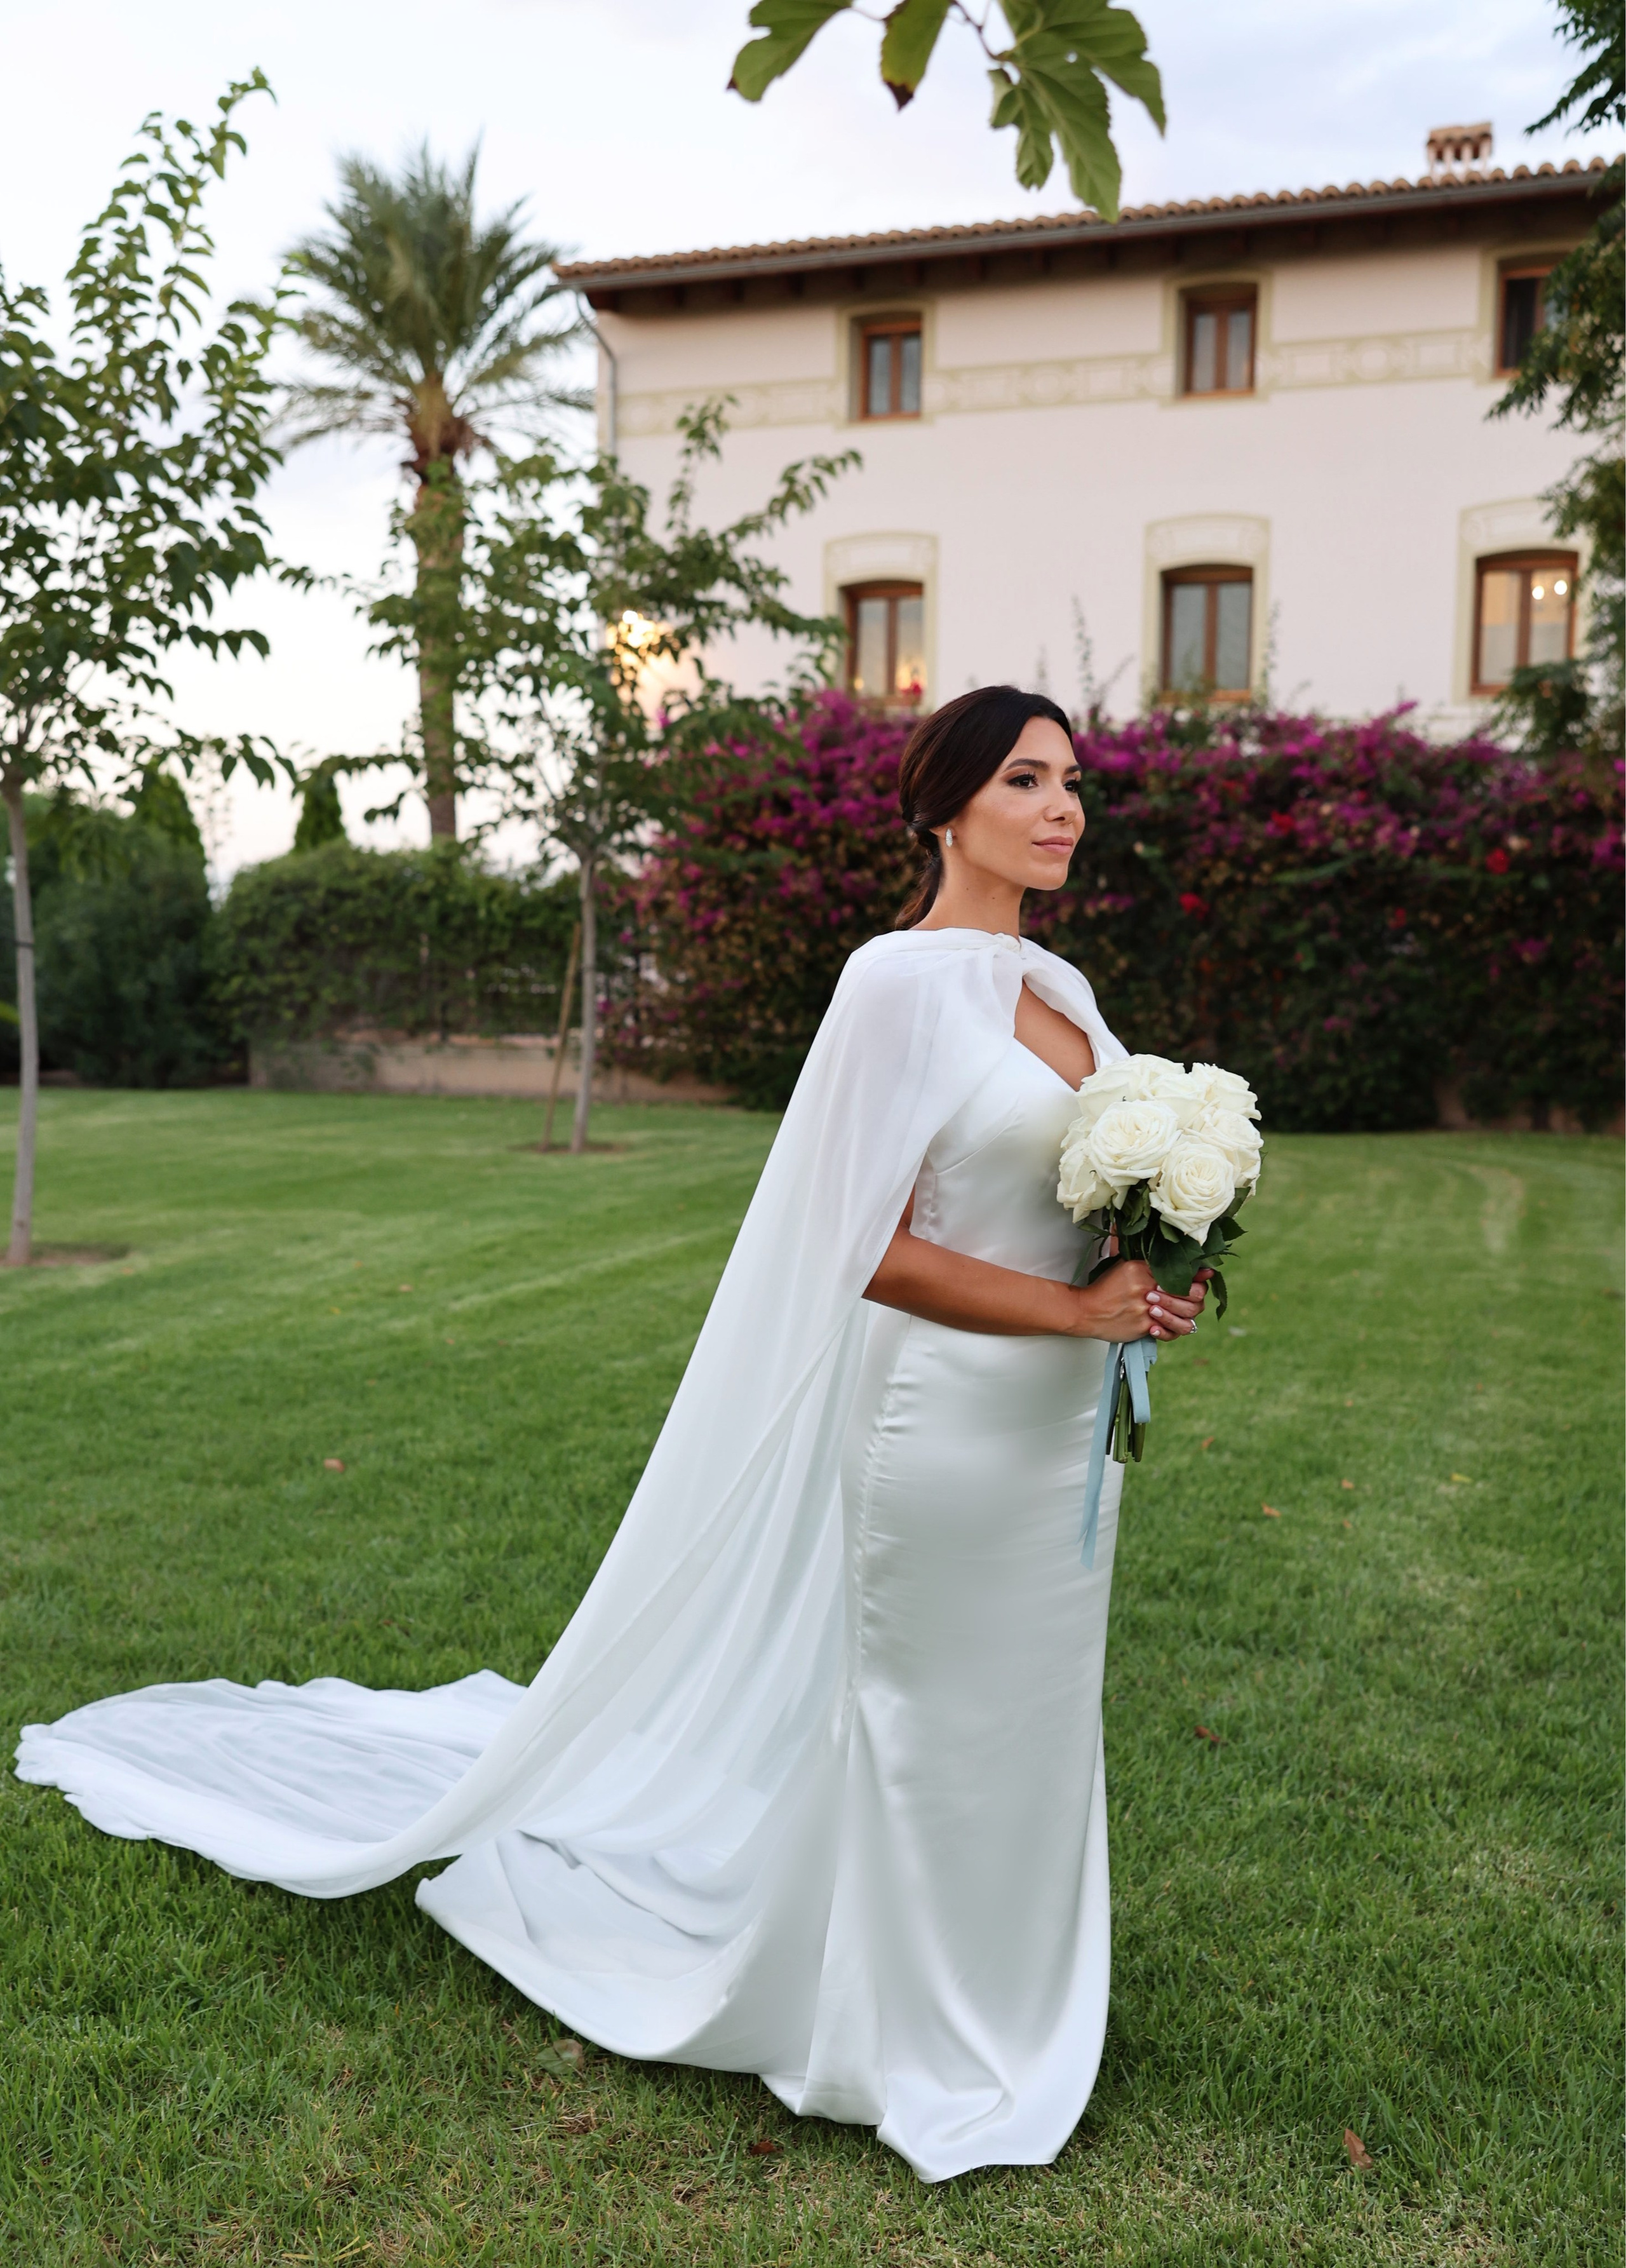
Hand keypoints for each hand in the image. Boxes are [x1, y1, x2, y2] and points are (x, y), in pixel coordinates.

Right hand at [1073, 1262, 1210, 1341]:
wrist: (1086, 1311)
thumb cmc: (1105, 1288)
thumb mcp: (1125, 1266)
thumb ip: (1148, 1261)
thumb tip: (1168, 1255)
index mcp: (1144, 1269)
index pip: (1180, 1271)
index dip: (1197, 1275)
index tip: (1206, 1274)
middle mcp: (1148, 1287)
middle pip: (1190, 1293)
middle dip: (1195, 1296)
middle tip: (1191, 1296)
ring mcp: (1148, 1309)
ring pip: (1185, 1315)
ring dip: (1182, 1313)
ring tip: (1173, 1312)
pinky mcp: (1144, 1326)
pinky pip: (1170, 1332)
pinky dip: (1170, 1330)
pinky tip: (1162, 1325)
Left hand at [1147, 1265, 1211, 1340]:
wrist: (1129, 1295)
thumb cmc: (1146, 1278)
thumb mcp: (1158, 1270)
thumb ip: (1181, 1270)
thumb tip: (1209, 1272)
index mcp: (1195, 1289)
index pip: (1199, 1292)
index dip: (1182, 1291)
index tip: (1159, 1286)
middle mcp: (1194, 1306)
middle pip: (1192, 1309)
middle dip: (1170, 1302)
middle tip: (1150, 1296)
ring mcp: (1185, 1320)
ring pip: (1186, 1326)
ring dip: (1168, 1318)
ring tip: (1151, 1310)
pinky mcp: (1173, 1332)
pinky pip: (1172, 1336)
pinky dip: (1163, 1333)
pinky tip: (1152, 1328)